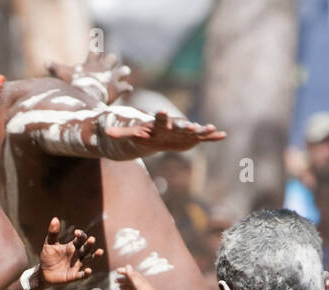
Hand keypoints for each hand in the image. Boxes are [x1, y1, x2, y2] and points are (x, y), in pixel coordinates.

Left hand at [39, 217, 100, 285]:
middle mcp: (77, 255)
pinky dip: (86, 273)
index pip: (80, 239)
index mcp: (73, 246)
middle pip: (86, 248)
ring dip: (95, 256)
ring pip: (89, 260)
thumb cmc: (48, 257)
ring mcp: (77, 265)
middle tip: (91, 239)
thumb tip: (55, 218)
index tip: (76, 232)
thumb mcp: (49, 244)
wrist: (43, 273)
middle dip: (89, 244)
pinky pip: (82, 275)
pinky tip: (88, 270)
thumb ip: (53, 233)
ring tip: (100, 251)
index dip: (80, 235)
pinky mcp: (74, 276)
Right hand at [46, 50, 132, 102]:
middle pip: (112, 58)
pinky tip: (127, 89)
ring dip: (123, 72)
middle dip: (112, 61)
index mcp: (92, 62)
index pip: (95, 51)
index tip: (96, 47)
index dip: (95, 49)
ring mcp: (112, 77)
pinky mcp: (118, 88)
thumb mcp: (62, 74)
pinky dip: (126, 88)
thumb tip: (44, 62)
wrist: (87, 96)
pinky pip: (125, 87)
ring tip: (125, 72)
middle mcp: (104, 67)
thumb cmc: (74, 84)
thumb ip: (54, 67)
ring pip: (122, 71)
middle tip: (112, 62)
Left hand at [104, 111, 226, 151]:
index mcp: (158, 124)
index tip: (161, 112)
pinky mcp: (191, 138)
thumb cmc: (143, 133)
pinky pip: (203, 138)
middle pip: (179, 126)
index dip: (160, 117)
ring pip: (194, 131)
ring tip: (213, 129)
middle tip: (192, 126)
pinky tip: (222, 135)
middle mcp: (173, 125)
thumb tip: (105, 132)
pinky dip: (211, 137)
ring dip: (202, 131)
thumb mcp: (131, 134)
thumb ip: (120, 133)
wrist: (156, 134)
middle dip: (185, 126)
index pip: (158, 119)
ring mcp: (183, 131)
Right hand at [116, 264, 158, 289]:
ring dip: (126, 287)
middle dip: (123, 280)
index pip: (131, 273)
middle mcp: (141, 285)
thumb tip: (127, 266)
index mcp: (139, 281)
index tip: (117, 271)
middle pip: (131, 280)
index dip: (124, 271)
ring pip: (133, 287)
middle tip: (115, 280)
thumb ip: (132, 276)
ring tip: (120, 288)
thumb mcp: (138, 285)